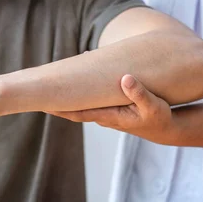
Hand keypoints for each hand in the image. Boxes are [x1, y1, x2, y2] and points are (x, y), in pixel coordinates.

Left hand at [51, 75, 179, 144]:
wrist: (166, 128)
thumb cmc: (159, 118)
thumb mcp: (153, 106)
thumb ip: (140, 93)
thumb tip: (125, 78)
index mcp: (109, 116)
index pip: (77, 113)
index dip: (60, 108)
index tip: (43, 103)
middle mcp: (103, 115)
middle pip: (74, 108)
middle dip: (56, 101)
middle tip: (37, 89)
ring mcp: (106, 111)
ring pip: (82, 101)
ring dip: (68, 93)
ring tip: (52, 79)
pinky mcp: (112, 105)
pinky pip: (91, 97)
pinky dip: (82, 88)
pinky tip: (79, 73)